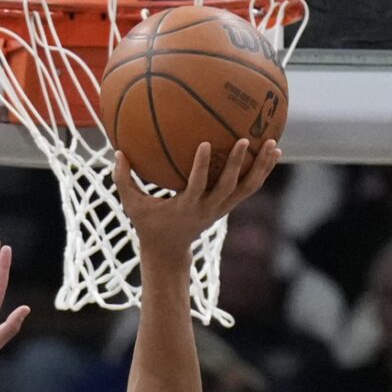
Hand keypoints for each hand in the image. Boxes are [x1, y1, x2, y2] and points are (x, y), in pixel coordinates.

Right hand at [114, 136, 282, 264]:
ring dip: (260, 168)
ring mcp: (221, 208)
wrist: (169, 252)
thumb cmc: (149, 224)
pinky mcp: (228, 207)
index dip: (202, 167)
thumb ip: (124, 181)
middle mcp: (208, 208)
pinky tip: (273, 152)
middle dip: (237, 165)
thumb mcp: (133, 206)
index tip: (206, 143)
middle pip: (228, 187)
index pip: (197, 186)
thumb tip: (117, 152)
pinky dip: (262, 171)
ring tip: (273, 144)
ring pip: (247, 189)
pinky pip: (249, 188)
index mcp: (187, 207)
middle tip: (245, 140)